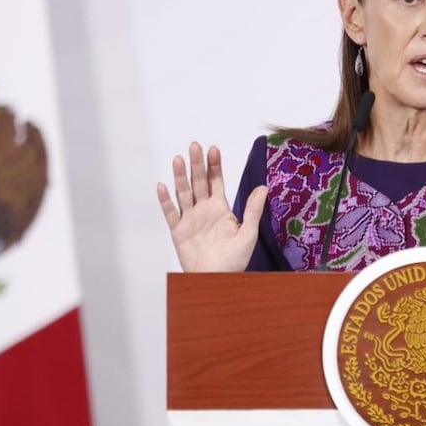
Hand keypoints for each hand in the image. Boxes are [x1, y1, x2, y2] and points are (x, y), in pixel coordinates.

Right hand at [156, 142, 264, 271]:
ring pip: (184, 193)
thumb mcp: (249, 232)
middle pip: (198, 182)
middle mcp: (203, 210)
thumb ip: (253, 210)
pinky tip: (162, 186)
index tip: (213, 149)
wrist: (218, 279)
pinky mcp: (178, 231)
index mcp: (220, 208)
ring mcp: (189, 219)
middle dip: (197, 164)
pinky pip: (170, 213)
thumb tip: (263, 187)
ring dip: (181, 177)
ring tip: (179, 159)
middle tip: (195, 145)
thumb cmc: (235, 260)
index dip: (214, 165)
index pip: (216, 181)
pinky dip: (166, 200)